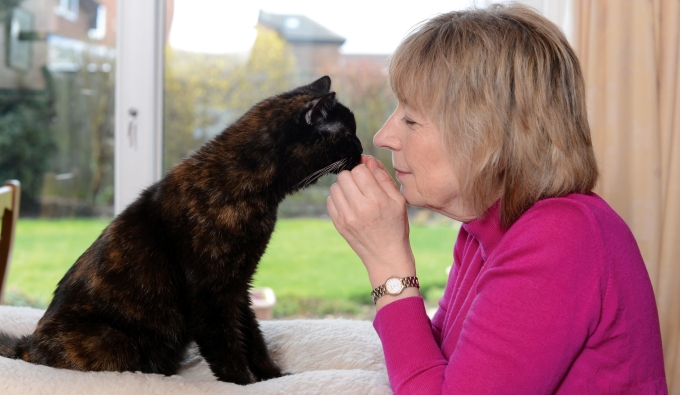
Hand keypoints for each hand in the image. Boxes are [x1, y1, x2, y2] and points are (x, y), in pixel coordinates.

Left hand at [327, 155, 417, 304]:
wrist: (386, 256)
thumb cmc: (396, 226)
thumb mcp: (398, 200)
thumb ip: (382, 177)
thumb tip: (366, 159)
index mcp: (377, 200)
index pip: (359, 170)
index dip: (365, 170)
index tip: (369, 178)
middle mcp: (359, 208)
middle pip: (344, 176)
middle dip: (353, 177)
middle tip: (362, 187)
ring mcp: (346, 217)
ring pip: (335, 187)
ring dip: (344, 187)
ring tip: (355, 196)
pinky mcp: (338, 224)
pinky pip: (330, 200)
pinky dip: (338, 199)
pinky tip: (350, 205)